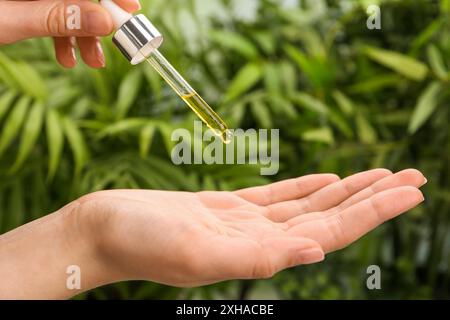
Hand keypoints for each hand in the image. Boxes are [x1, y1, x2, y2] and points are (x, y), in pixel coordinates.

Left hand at [0, 0, 140, 67]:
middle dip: (100, 23)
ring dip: (85, 39)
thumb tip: (105, 21)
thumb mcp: (14, 19)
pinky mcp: (29, 9)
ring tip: (93, 63)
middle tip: (116, 43)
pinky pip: (55, 21)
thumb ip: (57, 17)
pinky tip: (68, 60)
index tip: (132, 10)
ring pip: (70, 12)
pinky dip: (65, 41)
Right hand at [80, 168, 425, 287]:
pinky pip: (281, 197)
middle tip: (415, 178)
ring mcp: (248, 224)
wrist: (106, 228)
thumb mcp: (198, 253)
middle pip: (332, 217)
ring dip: (349, 190)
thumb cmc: (143, 242)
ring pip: (311, 205)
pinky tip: (330, 181)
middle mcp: (261, 240)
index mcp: (260, 253)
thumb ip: (257, 258)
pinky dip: (309, 188)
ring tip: (382, 175)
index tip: (409, 192)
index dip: (373, 212)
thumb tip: (315, 253)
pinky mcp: (230, 208)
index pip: (332, 232)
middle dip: (374, 198)